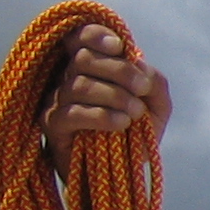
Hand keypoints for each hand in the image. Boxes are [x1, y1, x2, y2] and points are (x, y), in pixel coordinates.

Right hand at [40, 23, 172, 177]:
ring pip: (79, 85)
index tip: (119, 47)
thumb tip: (138, 63)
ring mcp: (58, 100)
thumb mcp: (156, 106)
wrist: (122, 174)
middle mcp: (69, 78)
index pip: (80, 37)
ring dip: (115, 97)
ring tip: (135, 114)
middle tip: (142, 90)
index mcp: (92, 67)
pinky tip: (121, 124)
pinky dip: (101, 116)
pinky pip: (73, 113)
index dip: (96, 35)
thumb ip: (154, 81)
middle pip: (84, 59)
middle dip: (119, 71)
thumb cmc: (136, 134)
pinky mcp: (52, 124)